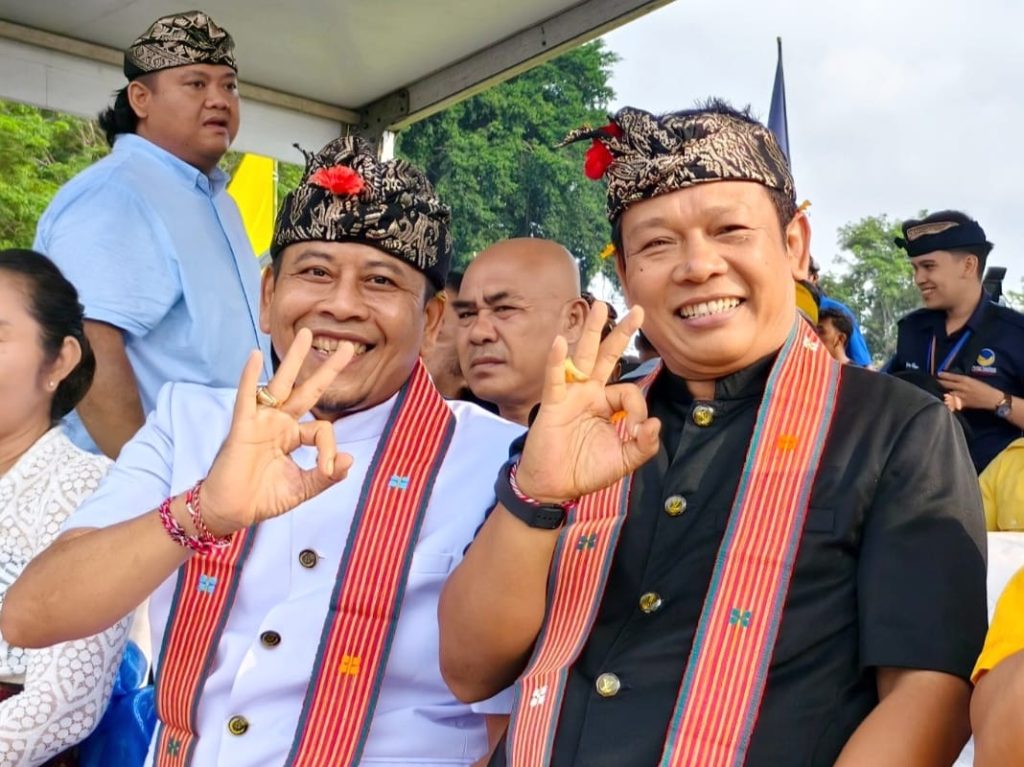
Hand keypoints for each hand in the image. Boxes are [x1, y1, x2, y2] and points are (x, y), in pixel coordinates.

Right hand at [199, 329, 356, 535]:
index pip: (322, 429)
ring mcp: (262, 421)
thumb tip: (350, 459)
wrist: (232, 511)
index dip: (330, 448)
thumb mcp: (303, 488)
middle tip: (346, 346)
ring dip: (294, 359)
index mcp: (294, 436)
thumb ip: (326, 476)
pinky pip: (247, 397)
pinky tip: (255, 356)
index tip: (328, 468)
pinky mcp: (243, 426)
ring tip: (307, 335)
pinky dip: (249, 376)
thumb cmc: (263, 498)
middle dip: (327, 369)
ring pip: (281, 384)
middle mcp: (280, 423)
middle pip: (308, 390)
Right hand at [515, 303, 660, 502]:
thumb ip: (644, 445)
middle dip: (621, 333)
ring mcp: (571, 395)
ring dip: (592, 331)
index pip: (629, 392)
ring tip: (600, 306)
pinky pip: (555, 377)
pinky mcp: (554, 403)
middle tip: (638, 309)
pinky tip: (560, 341)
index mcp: (607, 405)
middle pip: (608, 356)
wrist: (553, 487)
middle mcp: (590, 394)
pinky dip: (556, 359)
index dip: (639, 409)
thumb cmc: (584, 471)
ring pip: (584, 356)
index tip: (638, 430)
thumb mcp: (623, 461)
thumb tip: (654, 423)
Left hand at [936, 372, 1002, 411]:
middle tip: (931, 381)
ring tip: (933, 390)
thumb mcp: (973, 381)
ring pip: (946, 393)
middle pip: (946, 384)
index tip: (937, 374)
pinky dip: (946, 401)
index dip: (943, 375)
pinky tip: (941, 400)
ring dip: (940, 392)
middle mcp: (962, 387)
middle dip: (938, 383)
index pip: (951, 376)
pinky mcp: (962, 404)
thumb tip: (952, 379)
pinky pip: (951, 402)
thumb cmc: (984, 388)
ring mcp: (961, 396)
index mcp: (966, 380)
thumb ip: (962, 380)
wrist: (992, 399)